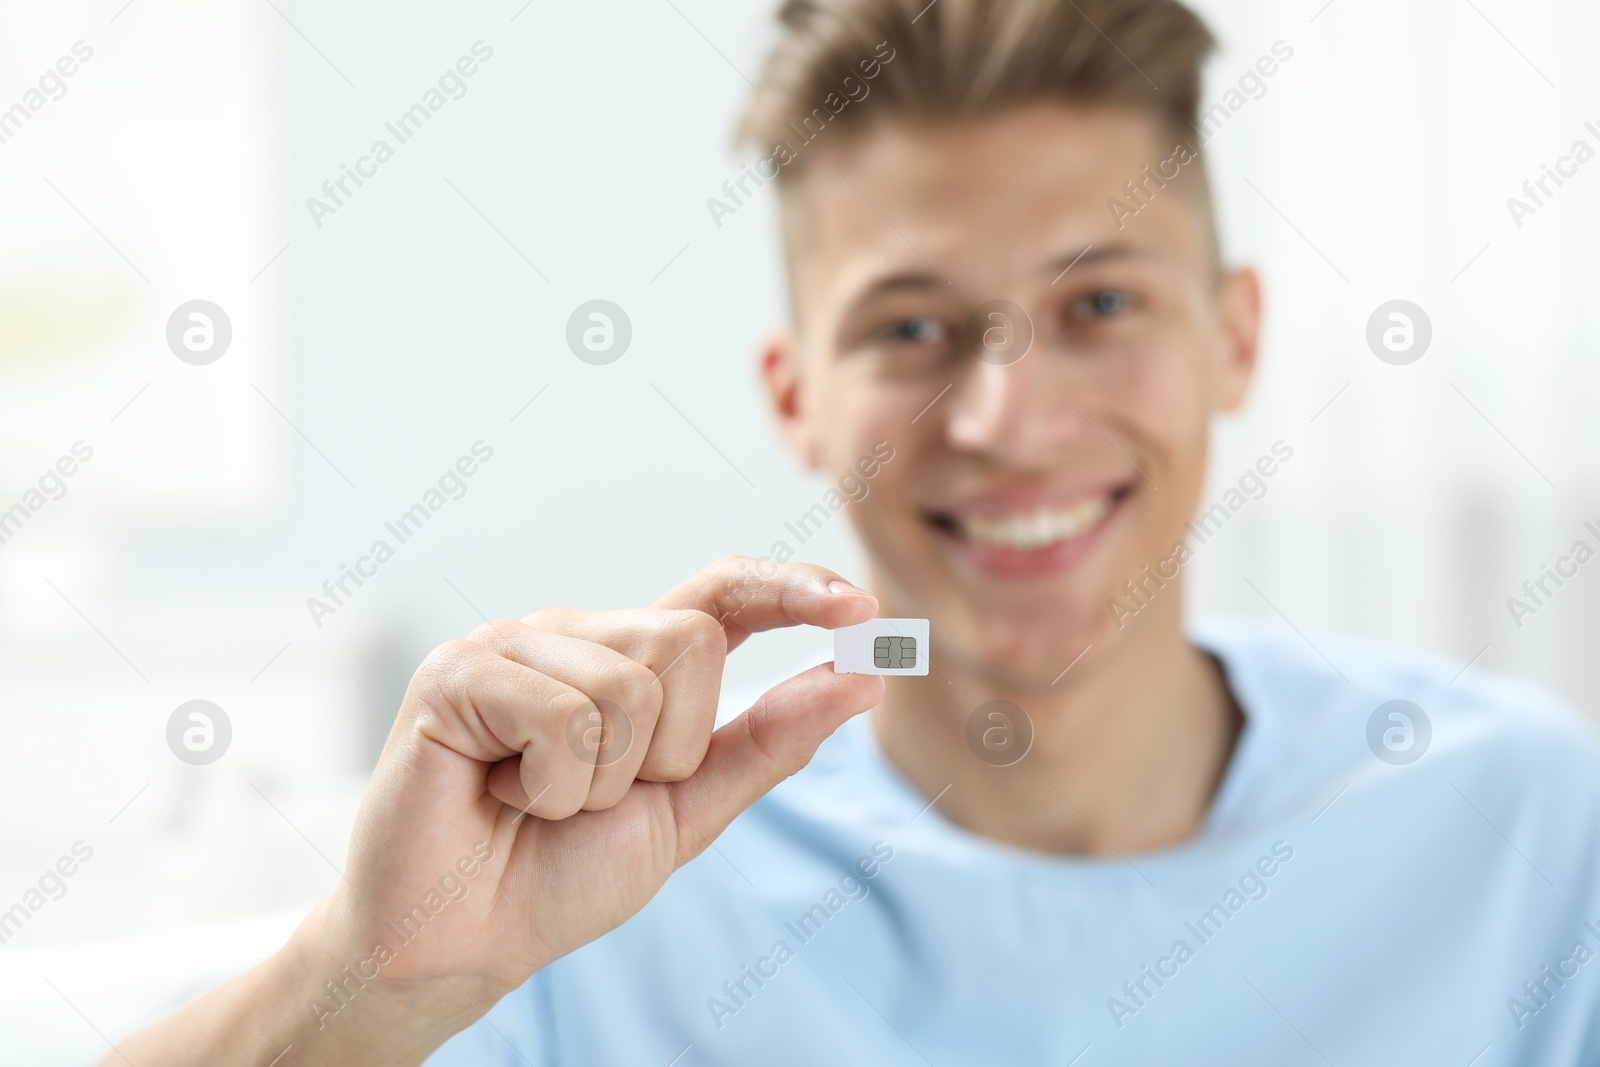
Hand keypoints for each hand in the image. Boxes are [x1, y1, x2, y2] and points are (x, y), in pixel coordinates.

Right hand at [316, 557, 883, 1023]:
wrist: (463, 941)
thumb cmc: (562, 871)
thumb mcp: (689, 810)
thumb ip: (770, 741)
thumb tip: (864, 678)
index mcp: (632, 658)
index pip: (723, 591)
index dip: (791, 589)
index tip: (863, 609)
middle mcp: (577, 632)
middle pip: (692, 642)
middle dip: (668, 751)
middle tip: (594, 796)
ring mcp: (514, 642)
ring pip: (630, 686)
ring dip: (600, 782)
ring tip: (540, 800)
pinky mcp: (459, 670)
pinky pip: (562, 717)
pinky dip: (548, 787)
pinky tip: (501, 795)